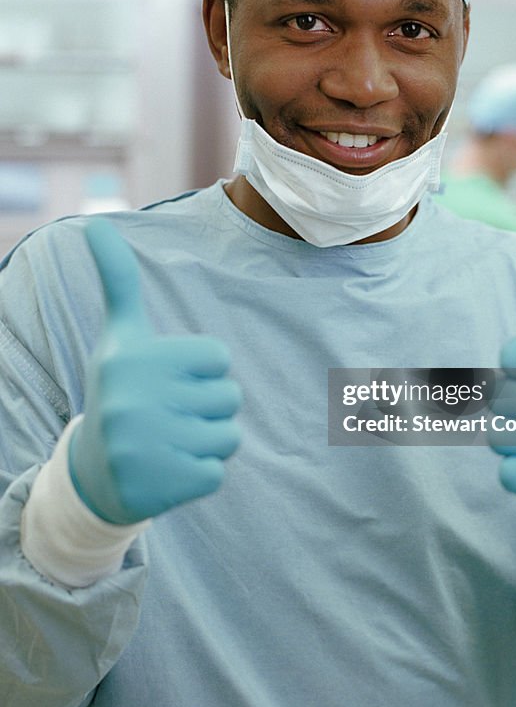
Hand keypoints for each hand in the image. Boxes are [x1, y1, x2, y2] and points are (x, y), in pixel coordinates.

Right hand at [68, 218, 242, 524]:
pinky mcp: (164, 485)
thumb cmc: (120, 390)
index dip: (202, 370)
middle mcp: (138, 400)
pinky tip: (167, 468)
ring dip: (208, 441)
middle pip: (229, 397)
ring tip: (170, 440)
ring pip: (229, 436)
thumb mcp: (120, 335)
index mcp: (136, 358)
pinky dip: (200, 473)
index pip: (219, 358)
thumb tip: (97, 222)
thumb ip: (118, 279)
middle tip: (169, 414)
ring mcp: (150, 446)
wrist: (93, 472)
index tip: (170, 379)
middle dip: (208, 407)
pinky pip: (217, 472)